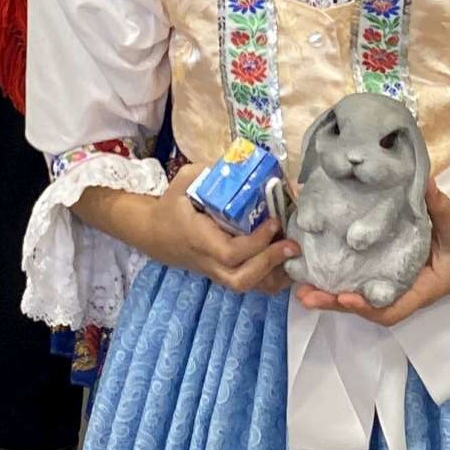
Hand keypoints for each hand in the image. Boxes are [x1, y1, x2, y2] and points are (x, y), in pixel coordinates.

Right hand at [141, 170, 293, 295]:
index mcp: (199, 239)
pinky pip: (251, 286)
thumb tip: (241, 162)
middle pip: (241, 280)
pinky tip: (287, 261)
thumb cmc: (172, 206)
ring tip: (295, 253)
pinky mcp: (225, 274)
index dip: (255, 243)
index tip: (274, 221)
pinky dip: (272, 279)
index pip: (230, 252)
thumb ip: (209, 172)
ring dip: (276, 275)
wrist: (155, 233)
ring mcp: (217, 272)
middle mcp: (209, 262)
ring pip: (249, 287)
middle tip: (292, 245)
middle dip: (269, 264)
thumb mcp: (184, 181)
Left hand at [296, 181, 449, 328]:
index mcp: (418, 291)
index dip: (366, 307)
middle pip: (363, 308)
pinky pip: (356, 281)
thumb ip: (441, 210)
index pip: (390, 309)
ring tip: (300, 287)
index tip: (346, 297)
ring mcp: (387, 286)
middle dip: (334, 303)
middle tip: (306, 296)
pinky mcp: (380, 274)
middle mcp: (398, 293)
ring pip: (355, 297)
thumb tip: (426, 183)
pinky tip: (312, 268)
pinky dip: (334, 279)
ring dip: (328, 294)